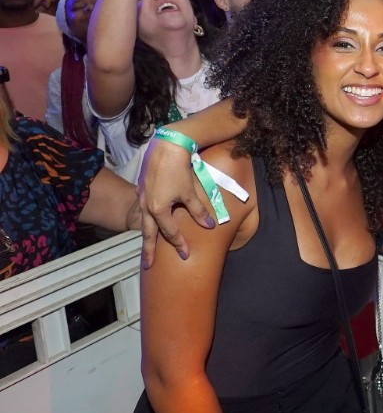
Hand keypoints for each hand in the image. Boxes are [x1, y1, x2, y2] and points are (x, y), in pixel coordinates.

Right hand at [136, 135, 215, 267]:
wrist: (166, 147)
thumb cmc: (179, 170)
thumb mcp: (190, 192)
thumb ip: (198, 210)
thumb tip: (210, 225)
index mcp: (158, 209)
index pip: (170, 233)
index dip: (179, 244)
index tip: (185, 255)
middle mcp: (146, 206)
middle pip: (148, 233)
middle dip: (148, 250)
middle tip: (147, 265)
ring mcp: (142, 197)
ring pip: (143, 221)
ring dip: (146, 236)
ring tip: (146, 248)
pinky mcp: (142, 188)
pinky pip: (143, 209)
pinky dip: (146, 219)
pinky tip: (149, 221)